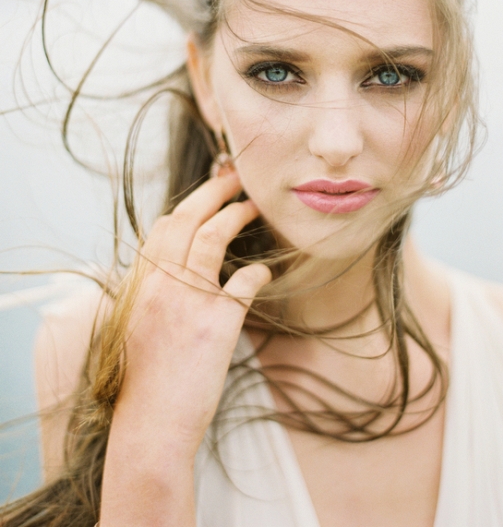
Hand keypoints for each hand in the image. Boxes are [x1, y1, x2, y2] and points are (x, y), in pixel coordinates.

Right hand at [110, 169, 270, 460]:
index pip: (165, 225)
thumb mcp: (136, 323)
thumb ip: (154, 289)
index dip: (191, 202)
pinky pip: (245, 281)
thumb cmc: (143, 379)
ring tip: (256, 206)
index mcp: (140, 281)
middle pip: (190, 217)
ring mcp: (189, 297)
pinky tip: (265, 271)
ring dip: (238, 214)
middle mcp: (161, 281)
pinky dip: (258, 271)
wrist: (151, 424)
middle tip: (237, 178)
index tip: (209, 191)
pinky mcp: (217, 321)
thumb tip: (175, 264)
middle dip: (216, 191)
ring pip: (215, 236)